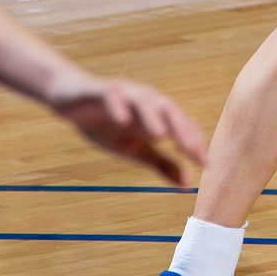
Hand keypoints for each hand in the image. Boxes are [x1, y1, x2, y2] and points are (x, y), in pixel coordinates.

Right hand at [49, 70, 207, 186]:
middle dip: (182, 131)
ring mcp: (125, 93)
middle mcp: (147, 100)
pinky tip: (123, 121)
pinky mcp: (102, 90)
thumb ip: (162, 164)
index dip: (194, 143)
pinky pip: (112, 97)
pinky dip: (119, 107)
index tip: (205, 164)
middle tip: (190, 152)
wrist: (71, 101)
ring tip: (162, 137)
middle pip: (170, 111)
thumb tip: (189, 185)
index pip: (183, 126)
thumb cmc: (108, 125)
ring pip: (144, 102)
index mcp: (158, 114)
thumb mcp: (134, 149)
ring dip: (153, 119)